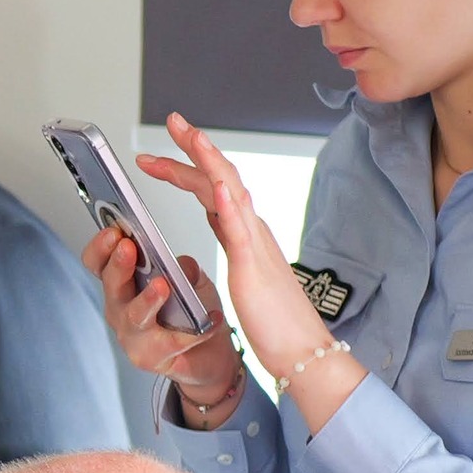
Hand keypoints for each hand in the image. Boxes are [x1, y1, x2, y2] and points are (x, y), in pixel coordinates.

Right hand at [79, 224, 237, 397]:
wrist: (208, 355)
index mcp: (124, 284)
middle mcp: (121, 308)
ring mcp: (132, 335)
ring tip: (162, 285)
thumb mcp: (191, 281)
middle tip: (128, 247)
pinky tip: (213, 319)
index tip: (114, 231)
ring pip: (135, 316)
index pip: (99, 262)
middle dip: (118, 264)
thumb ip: (183, 269)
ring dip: (147, 298)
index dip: (101, 247)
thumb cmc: (192, 313)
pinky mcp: (151, 357)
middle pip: (111, 285)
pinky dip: (195, 331)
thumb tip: (179, 264)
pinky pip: (173, 342)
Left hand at [136, 113, 336, 379]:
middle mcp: (253, 231)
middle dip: (193, 148)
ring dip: (209, 161)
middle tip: (173, 121)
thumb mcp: (245, 269)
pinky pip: (241, 232)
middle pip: (221, 177)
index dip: (191, 163)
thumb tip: (217, 217)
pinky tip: (218, 186)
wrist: (304, 351)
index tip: (169, 145)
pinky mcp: (254, 270)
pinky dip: (229, 205)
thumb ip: (234, 241)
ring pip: (231, 193)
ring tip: (191, 136)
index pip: (215, 187)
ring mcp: (255, 247)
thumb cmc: (277, 321)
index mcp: (246, 233)